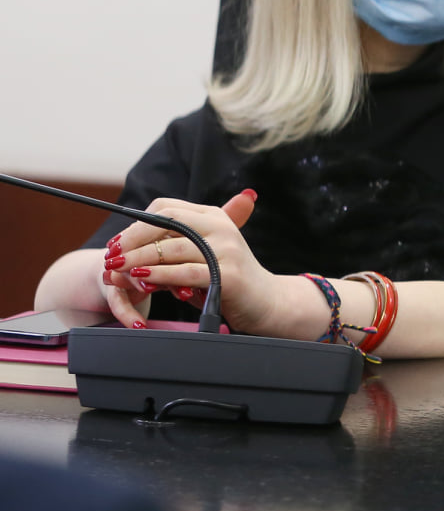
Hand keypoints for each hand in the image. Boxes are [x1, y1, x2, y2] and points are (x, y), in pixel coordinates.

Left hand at [104, 190, 267, 330]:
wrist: (266, 302)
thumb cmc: (228, 278)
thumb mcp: (205, 253)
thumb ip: (177, 243)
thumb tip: (133, 237)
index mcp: (215, 217)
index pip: (167, 208)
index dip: (137, 223)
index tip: (118, 242)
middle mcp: (222, 228)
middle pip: (167, 223)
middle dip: (132, 239)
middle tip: (110, 255)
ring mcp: (227, 250)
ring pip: (172, 249)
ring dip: (139, 258)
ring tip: (117, 268)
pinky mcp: (228, 275)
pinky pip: (184, 273)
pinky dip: (159, 275)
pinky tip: (141, 278)